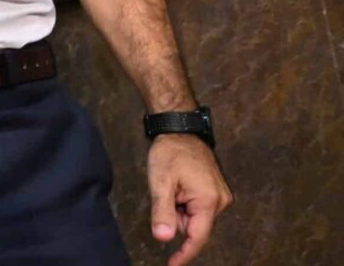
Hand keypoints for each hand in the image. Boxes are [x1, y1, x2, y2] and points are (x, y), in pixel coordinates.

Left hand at [148, 134, 232, 265]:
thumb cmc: (169, 153)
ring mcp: (221, 195)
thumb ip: (162, 211)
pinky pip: (199, 207)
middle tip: (166, 192)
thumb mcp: (160, 182)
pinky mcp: (218, 191)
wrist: (180, 129)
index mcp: (209, 201)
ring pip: (196, 217)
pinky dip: (185, 202)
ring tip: (173, 184)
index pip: (197, 237)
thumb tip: (163, 238)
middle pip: (195, 227)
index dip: (184, 254)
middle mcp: (221, 201)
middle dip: (177, 217)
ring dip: (180, 209)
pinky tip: (179, 185)